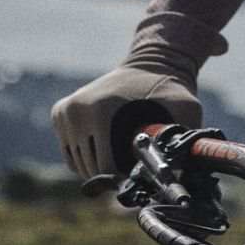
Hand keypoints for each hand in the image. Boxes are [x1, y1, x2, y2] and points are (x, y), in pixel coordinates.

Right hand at [50, 62, 201, 179]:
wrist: (149, 64)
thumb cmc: (167, 89)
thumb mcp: (184, 109)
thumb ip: (183, 140)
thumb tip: (180, 180)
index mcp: (99, 110)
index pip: (106, 168)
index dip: (126, 175)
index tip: (141, 165)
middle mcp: (76, 110)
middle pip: (91, 169)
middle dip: (114, 171)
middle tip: (133, 154)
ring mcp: (65, 111)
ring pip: (80, 166)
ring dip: (101, 165)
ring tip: (122, 145)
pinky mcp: (60, 113)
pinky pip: (72, 156)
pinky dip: (88, 158)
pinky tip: (107, 142)